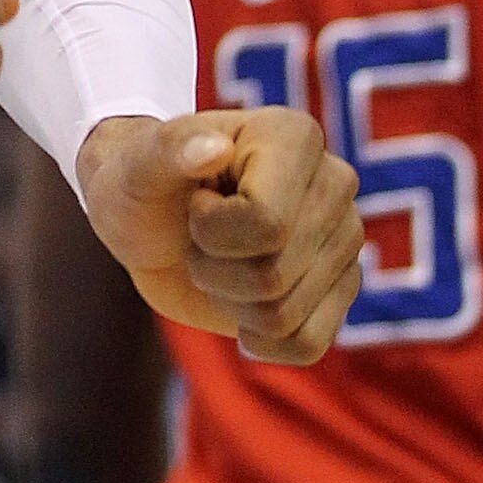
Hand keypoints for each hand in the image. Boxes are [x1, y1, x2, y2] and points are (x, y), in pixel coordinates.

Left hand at [77, 108, 363, 365]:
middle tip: (198, 235)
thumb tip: (216, 148)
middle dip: (214, 268)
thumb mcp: (138, 165)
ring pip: (287, 317)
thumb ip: (170, 150)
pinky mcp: (340, 288)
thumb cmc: (139, 184)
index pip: (267, 225)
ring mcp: (344, 239)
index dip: (210, 232)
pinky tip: (240, 302)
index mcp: (295, 137)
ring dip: (230, 300)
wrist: (148, 225)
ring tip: (219, 258)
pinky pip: (306, 346)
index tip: (193, 202)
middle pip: (274, 276)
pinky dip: (259, 339)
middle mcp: (334, 184)